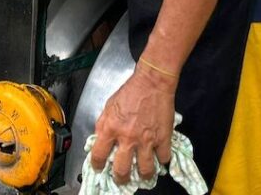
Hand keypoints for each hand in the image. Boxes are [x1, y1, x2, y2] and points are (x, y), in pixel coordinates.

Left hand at [90, 63, 175, 183]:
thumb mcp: (109, 106)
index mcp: (110, 128)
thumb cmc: (130, 91)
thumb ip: (103, 124)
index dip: (97, 165)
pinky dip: (161, 159)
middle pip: (122, 170)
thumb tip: (100, 139)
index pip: (98, 155)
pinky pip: (163, 158)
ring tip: (142, 175)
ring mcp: (146, 140)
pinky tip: (158, 157)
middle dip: (120, 178)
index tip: (99, 167)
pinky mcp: (163, 138)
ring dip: (143, 175)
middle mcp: (127, 137)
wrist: (152, 82)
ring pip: (145, 170)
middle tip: (121, 178)